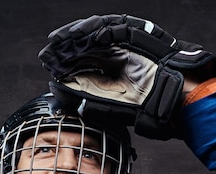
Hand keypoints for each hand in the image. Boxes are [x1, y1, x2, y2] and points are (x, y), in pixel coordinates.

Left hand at [38, 14, 215, 138]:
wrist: (169, 98)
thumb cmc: (142, 105)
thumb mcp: (105, 103)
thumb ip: (81, 96)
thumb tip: (55, 88)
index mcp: (107, 68)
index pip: (79, 60)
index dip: (63, 61)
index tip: (47, 64)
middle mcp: (112, 53)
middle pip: (82, 45)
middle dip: (63, 48)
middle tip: (46, 53)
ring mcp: (122, 43)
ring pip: (92, 33)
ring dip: (73, 36)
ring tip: (56, 40)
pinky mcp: (132, 33)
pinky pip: (109, 27)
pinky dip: (92, 29)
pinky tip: (76, 35)